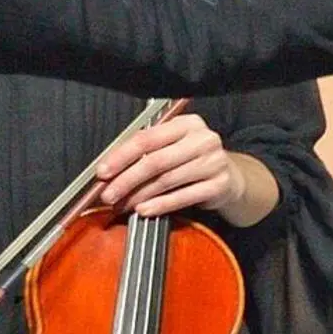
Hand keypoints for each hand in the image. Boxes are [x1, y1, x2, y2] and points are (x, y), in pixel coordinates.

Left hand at [95, 114, 276, 226]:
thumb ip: (146, 152)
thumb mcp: (173, 146)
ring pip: (166, 180)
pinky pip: (183, 197)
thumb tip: (110, 170)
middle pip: (155, 160)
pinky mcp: (219, 185)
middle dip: (127, 180)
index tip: (103, 172)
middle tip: (108, 194)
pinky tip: (144, 210)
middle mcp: (202, 139)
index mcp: (186, 123)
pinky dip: (160, 205)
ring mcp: (214, 162)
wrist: (230, 177)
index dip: (121, 156)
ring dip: (139, 195)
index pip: (147, 138)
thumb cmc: (192, 160)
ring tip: (123, 204)